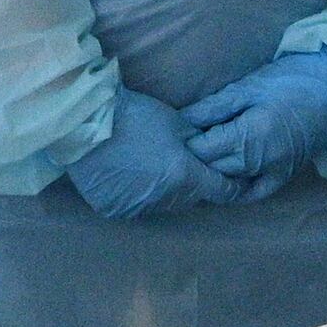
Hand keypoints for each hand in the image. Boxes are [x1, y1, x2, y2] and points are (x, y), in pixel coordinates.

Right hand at [65, 91, 242, 220]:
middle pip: (191, 198)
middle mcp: (165, 199)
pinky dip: (138, 195)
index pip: (223, 191)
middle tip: (187, 166)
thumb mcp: (177, 123)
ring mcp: (138, 208)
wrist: (85, 123)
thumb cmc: (134, 116)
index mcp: (185, 177)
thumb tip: (215, 152)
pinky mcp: (115, 210)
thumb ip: (200, 142)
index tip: (240, 182)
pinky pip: (136, 205)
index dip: (235, 186)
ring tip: (154, 169)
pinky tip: (130, 176)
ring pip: (164, 204)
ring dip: (166, 192)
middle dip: (195, 185)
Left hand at [180, 51, 326, 200]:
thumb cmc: (291, 81)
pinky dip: (236, 189)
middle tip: (185, 141)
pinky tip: (225, 178)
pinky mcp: (284, 177)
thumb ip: (213, 107)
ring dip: (213, 170)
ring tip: (202, 154)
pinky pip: (254, 193)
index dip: (186, 140)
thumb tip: (181, 119)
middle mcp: (259, 162)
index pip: (202, 150)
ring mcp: (273, 173)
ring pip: (229, 182)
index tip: (178, 130)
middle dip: (196, 156)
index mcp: (248, 136)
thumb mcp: (248, 87)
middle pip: (212, 169)